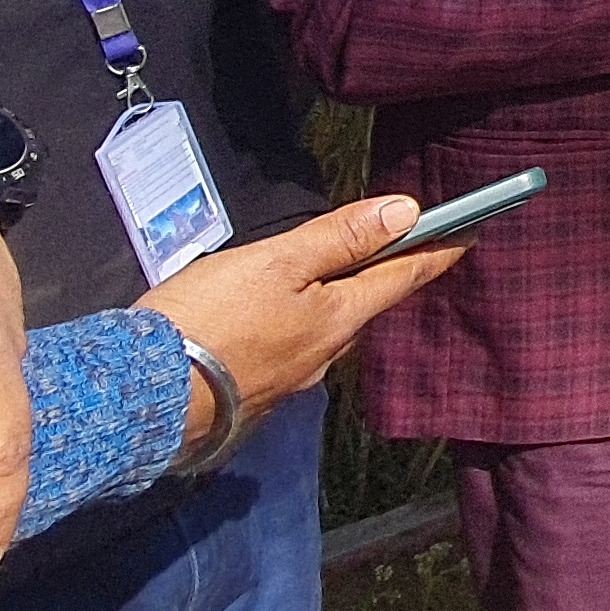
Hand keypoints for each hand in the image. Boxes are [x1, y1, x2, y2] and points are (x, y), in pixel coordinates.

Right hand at [138, 196, 467, 447]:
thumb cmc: (209, 323)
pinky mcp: (249, 395)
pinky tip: (263, 321)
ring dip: (329, 304)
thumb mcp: (276, 263)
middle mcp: (322, 357)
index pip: (401, 278)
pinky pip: (285, 351)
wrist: (141, 398)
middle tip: (392, 248)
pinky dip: (288, 328)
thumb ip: (339, 238)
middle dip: (379, 278)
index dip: (434, 251)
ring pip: (322, 332)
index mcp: (337, 320)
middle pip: (361, 306)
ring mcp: (287, 382)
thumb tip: (406, 211)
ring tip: (318, 277)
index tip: (468, 234)